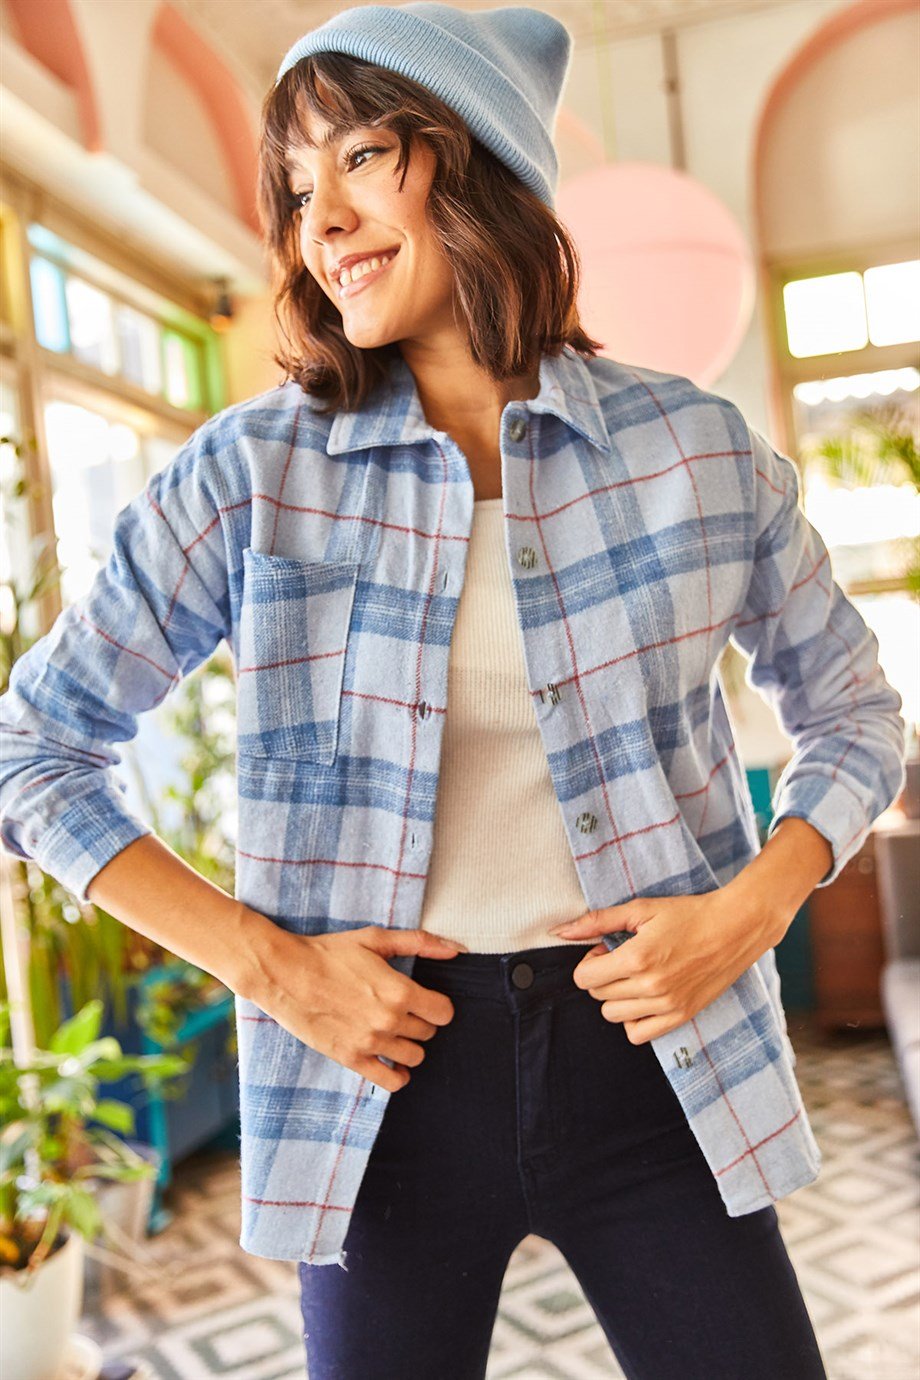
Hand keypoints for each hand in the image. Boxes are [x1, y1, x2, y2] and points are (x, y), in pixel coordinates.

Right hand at [245, 920, 468, 1092]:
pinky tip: (391, 1061)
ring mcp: (370, 1042)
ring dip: (409, 1046)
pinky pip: (391, 1081)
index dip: (437, 1005)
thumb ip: (420, 943)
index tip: (425, 1000)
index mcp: (399, 991)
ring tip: (394, 1032)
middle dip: (421, 1022)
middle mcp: (389, 1021)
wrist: (286, 973)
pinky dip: (398, 1075)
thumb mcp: (375, 940)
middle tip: (402, 1010)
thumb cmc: (330, 953)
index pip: (444, 1013)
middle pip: (429, 1033)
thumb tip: (456, 948)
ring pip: (415, 1057)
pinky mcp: (351, 1059)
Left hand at [547, 892, 780, 1044]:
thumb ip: (597, 921)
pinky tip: (644, 997)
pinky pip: (638, 1034)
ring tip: (636, 976)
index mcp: (637, 958)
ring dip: (616, 997)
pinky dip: (633, 1019)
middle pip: (597, 996)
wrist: (735, 928)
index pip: (584, 978)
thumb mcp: (641, 909)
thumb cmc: (688, 914)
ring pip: (613, 1016)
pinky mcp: (681, 1017)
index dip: (589, 962)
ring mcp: (667, 1005)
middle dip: (602, 977)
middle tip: (623, 959)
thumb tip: (559, 931)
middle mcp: (650, 987)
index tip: (605, 950)